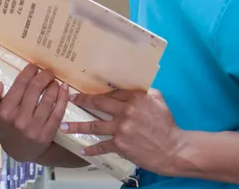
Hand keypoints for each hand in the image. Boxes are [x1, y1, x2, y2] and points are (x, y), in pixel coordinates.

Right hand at [0, 64, 69, 162]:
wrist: (19, 150)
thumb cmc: (5, 126)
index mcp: (5, 112)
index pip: (20, 84)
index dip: (29, 71)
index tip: (33, 67)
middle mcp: (19, 120)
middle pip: (36, 88)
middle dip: (44, 75)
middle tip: (47, 71)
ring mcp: (35, 128)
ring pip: (48, 98)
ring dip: (53, 84)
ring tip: (53, 80)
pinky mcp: (48, 134)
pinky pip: (58, 111)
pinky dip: (63, 97)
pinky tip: (63, 89)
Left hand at [64, 88, 190, 176]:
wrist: (174, 149)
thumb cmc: (168, 125)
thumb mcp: (158, 100)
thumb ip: (144, 93)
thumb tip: (132, 88)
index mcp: (135, 97)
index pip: (112, 92)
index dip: (99, 92)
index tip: (88, 91)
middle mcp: (126, 110)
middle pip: (99, 103)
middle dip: (83, 101)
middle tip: (71, 100)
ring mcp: (122, 128)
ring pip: (95, 124)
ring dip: (78, 125)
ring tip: (64, 126)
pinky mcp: (121, 144)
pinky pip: (102, 145)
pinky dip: (91, 149)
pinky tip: (83, 150)